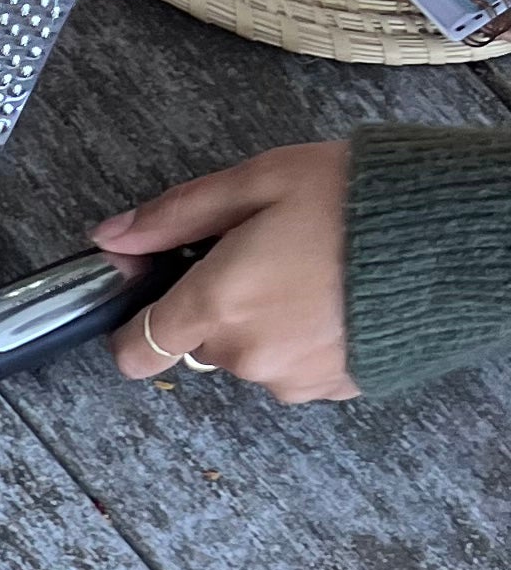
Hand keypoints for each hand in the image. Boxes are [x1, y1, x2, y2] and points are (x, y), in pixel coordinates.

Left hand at [97, 144, 356, 401]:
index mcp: (217, 306)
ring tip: (312, 272)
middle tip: (262, 255)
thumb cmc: (357, 199)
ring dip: (265, 323)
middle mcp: (248, 355)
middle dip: (217, 306)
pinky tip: (337, 298)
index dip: (133, 329)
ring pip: (251, 356)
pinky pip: (297, 367)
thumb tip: (112, 237)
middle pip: (201, 344)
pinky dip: (305, 338)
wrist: (456, 237)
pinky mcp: (336, 387)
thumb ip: (175, 215)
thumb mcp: (259, 182)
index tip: (151, 301)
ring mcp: (294, 378)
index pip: (137, 352)